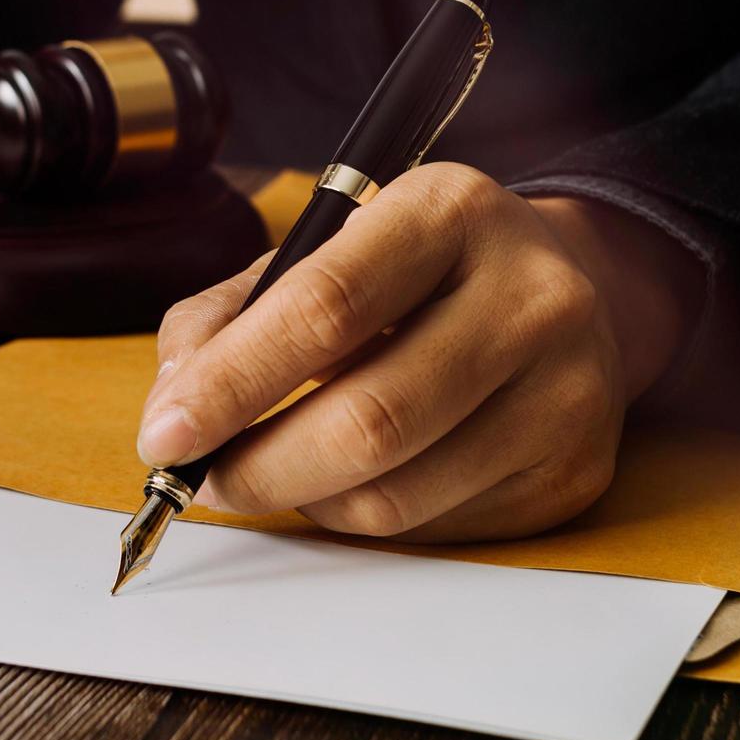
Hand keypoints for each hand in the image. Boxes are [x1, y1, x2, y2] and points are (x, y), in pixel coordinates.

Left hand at [135, 165, 703, 541]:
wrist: (565, 293)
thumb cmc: (412, 278)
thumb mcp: (319, 253)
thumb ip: (224, 320)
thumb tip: (171, 416)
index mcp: (450, 211)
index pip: (326, 307)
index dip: (233, 382)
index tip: (165, 435)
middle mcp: (531, 294)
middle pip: (368, 420)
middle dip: (258, 467)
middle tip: (203, 480)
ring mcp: (568, 389)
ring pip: (396, 493)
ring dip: (303, 500)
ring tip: (273, 473)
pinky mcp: (574, 470)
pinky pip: (433, 527)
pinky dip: (362, 518)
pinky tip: (350, 480)